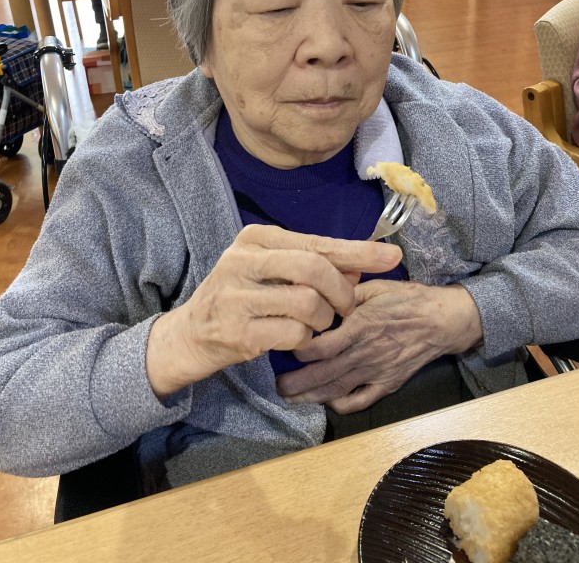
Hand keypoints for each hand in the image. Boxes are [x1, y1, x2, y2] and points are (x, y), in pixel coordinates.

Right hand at [145, 225, 402, 397]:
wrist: (186, 335)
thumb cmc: (238, 298)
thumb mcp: (268, 271)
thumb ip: (311, 265)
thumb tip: (362, 268)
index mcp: (255, 238)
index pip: (317, 242)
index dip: (358, 252)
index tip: (391, 256)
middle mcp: (242, 260)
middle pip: (315, 269)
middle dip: (342, 292)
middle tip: (346, 308)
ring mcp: (237, 296)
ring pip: (308, 303)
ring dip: (323, 321)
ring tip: (314, 326)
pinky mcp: (237, 331)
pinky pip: (294, 334)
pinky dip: (305, 341)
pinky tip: (295, 340)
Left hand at [276, 280, 481, 413]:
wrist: (442, 321)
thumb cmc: (407, 299)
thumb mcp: (375, 287)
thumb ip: (346, 295)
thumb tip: (317, 294)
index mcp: (361, 326)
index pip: (323, 346)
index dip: (300, 351)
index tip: (284, 345)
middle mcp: (366, 352)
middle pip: (324, 373)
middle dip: (297, 383)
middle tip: (277, 386)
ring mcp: (377, 372)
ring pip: (338, 390)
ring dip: (312, 397)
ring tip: (291, 398)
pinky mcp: (387, 384)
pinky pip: (361, 401)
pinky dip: (342, 405)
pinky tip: (328, 401)